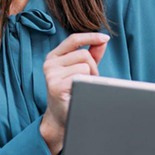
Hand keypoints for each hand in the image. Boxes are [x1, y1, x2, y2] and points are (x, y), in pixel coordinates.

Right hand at [39, 32, 108, 154]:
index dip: (90, 37)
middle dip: (93, 67)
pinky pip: (81, 76)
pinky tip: (79, 91)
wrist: (61, 117)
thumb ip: (92, 55)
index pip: (73, 39)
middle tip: (88, 81)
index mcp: (54, 57)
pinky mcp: (55, 86)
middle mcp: (50, 63)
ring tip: (83, 87)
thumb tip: (102, 41)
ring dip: (90, 76)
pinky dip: (86, 83)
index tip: (105, 37)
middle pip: (84, 54)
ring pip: (84, 65)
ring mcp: (51, 74)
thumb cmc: (72, 92)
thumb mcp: (81, 70)